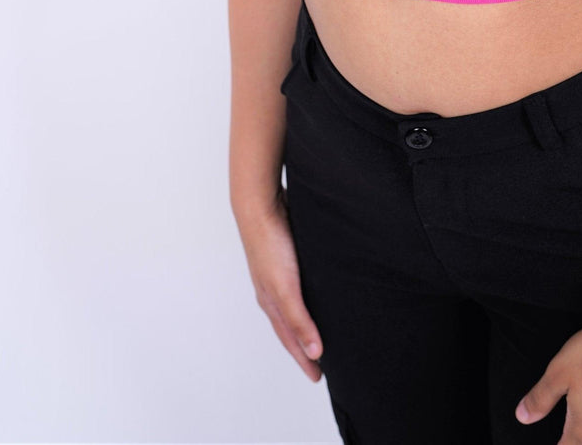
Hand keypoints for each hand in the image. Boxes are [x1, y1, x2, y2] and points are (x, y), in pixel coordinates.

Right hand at [235, 185, 324, 381]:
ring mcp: (280, 272)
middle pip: (291, 326)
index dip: (305, 360)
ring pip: (296, 304)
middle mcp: (274, 291)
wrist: (260, 204)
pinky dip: (309, 295)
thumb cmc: (269, 245)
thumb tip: (315, 353)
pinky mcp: (289, 254)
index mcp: (272, 303)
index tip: (318, 377)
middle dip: (304, 345)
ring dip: (306, 320)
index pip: (291, 340)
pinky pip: (301, 283)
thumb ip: (300, 320)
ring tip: (321, 330)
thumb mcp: (286, 288)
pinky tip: (319, 290)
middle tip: (320, 362)